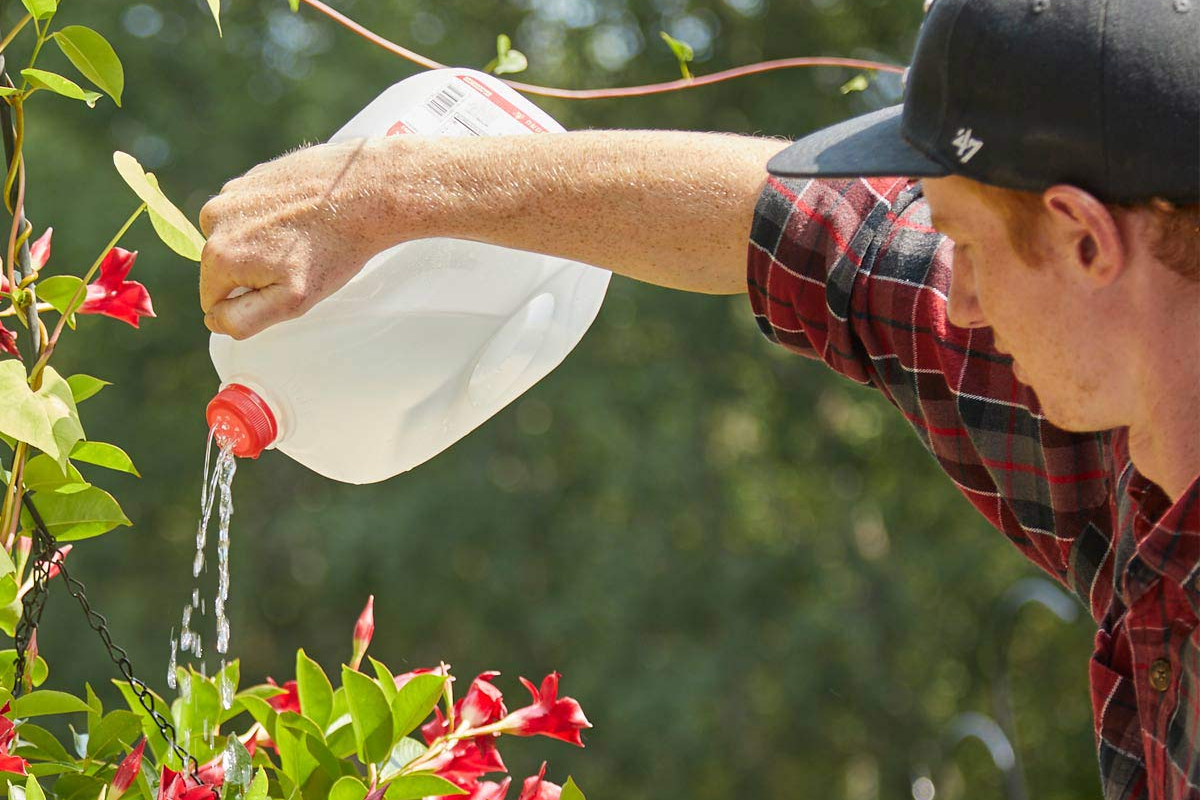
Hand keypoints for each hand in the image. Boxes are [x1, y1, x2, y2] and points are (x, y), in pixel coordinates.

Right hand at [199, 138, 401, 338]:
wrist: (365, 192)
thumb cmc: (333, 250)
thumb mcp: (291, 301)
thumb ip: (244, 319)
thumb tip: (214, 321)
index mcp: (218, 254)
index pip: (213, 299)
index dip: (248, 302)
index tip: (282, 286)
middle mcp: (214, 218)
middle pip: (223, 266)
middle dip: (254, 271)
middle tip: (297, 262)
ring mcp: (233, 191)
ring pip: (237, 237)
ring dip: (262, 243)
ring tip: (302, 238)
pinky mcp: (252, 175)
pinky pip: (253, 211)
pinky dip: (273, 217)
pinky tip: (303, 216)